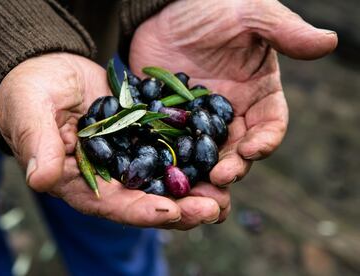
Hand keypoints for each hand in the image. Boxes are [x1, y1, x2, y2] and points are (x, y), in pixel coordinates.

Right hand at [0, 53, 222, 228]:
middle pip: (144, 199)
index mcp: (77, 180)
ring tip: (224, 194)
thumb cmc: (29, 92)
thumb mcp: (29, 112)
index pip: (109, 202)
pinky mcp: (141, 136)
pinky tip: (217, 159)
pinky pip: (168, 151)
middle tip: (213, 209)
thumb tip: (40, 179)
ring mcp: (126, 157)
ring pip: (161, 181)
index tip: (168, 212)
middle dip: (178, 208)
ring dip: (193, 189)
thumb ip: (36, 143)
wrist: (49, 71)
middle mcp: (106, 176)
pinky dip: (192, 158)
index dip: (138, 210)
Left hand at [130, 0, 336, 221]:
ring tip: (194, 187)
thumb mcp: (250, 13)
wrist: (166, 8)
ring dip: (203, 173)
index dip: (265, 141)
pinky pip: (173, 145)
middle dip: (232, 166)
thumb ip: (284, 31)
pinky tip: (163, 172)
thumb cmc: (212, 7)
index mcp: (257, 94)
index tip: (252, 148)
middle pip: (238, 149)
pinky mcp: (170, 120)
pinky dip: (171, 160)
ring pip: (207, 155)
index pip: (269, 125)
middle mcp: (231, 112)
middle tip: (219, 179)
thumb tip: (329, 41)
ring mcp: (199, 119)